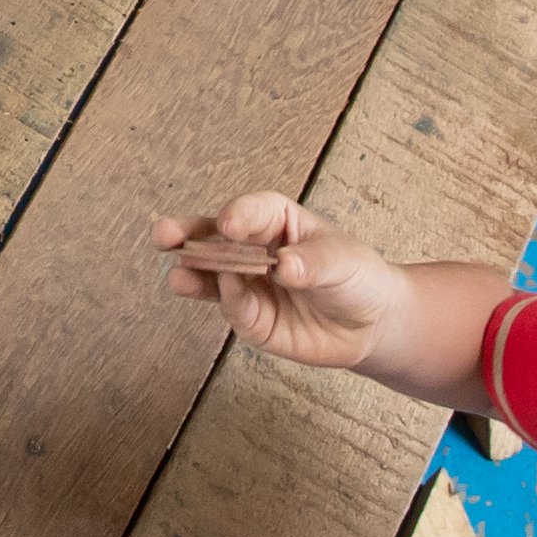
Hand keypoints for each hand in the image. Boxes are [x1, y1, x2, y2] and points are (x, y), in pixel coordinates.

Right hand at [153, 191, 405, 376]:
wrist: (372, 324)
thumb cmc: (357, 275)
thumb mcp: (343, 260)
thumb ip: (313, 263)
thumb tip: (283, 267)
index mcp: (276, 220)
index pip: (250, 212)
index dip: (237, 215)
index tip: (229, 225)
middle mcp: (253, 250)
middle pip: (212, 238)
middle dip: (185, 236)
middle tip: (164, 235)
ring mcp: (249, 284)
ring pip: (211, 276)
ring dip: (191, 274)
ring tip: (177, 277)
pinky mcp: (251, 318)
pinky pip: (234, 310)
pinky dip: (230, 303)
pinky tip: (231, 296)